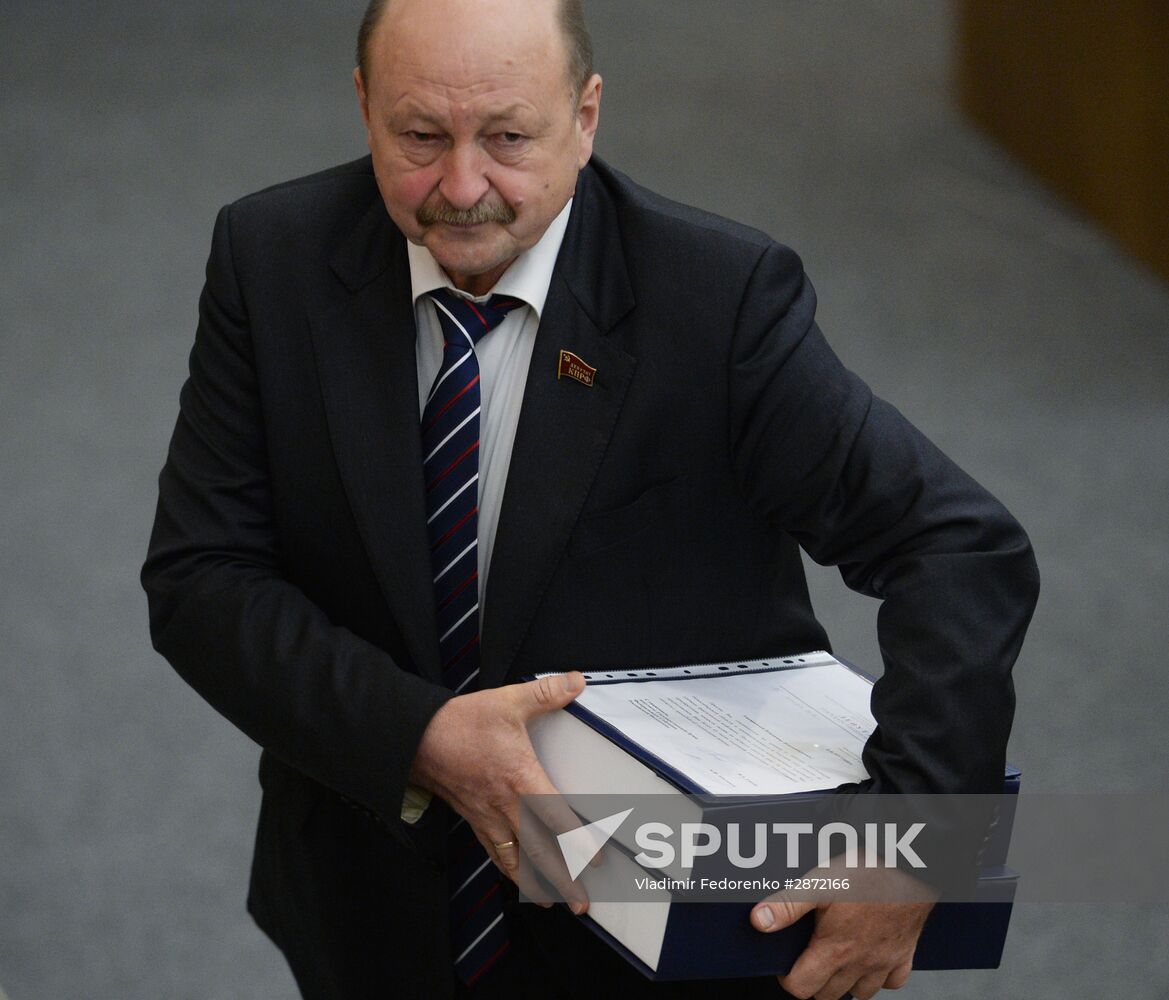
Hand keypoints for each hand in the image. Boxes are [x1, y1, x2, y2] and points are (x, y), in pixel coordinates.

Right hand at [410, 671, 589, 909]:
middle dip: (562, 879)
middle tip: (581, 903)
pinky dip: (510, 871)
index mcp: (520, 779)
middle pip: (539, 851)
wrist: (417, 739)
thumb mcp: (508, 701)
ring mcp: (487, 817)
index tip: (596, 860)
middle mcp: (505, 805)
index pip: (556, 818)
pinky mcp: (473, 819)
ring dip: (537, 884)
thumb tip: (578, 681)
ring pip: (516, 860)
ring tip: (556, 902)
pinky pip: (495, 852)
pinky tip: (519, 881)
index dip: (578, 841)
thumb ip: (546, 693)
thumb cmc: (461, 723)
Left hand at [751, 863, 936, 999]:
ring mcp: (884, 962)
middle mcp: (859, 963)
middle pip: (828, 995)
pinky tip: (869, 961)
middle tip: (807, 959)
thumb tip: (759, 922)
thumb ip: (788, 905)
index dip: (788, 979)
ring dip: (844, 984)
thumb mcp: (820, 883)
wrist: (910, 867)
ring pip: (860, 993)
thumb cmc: (868, 872)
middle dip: (813, 982)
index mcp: (835, 950)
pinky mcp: (905, 955)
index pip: (802, 988)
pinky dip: (879, 978)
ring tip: (835, 961)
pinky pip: (893, 983)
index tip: (785, 964)